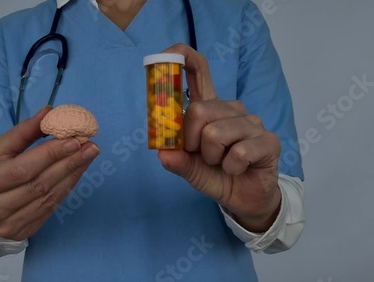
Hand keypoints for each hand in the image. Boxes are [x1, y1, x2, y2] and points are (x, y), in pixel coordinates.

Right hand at [0, 107, 99, 240]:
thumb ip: (23, 132)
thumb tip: (49, 112)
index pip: (23, 169)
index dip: (50, 154)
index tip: (74, 139)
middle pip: (39, 184)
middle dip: (68, 163)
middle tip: (90, 146)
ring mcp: (7, 224)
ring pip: (48, 198)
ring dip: (72, 175)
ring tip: (88, 156)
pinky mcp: (22, 232)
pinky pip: (50, 208)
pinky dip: (66, 188)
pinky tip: (77, 172)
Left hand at [157, 44, 281, 232]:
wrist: (244, 199)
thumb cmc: (216, 175)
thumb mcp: (190, 168)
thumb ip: (177, 158)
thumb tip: (163, 152)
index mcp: (210, 108)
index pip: (199, 71)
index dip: (183, 58)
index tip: (167, 54)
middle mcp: (231, 108)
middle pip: (199, 110)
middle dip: (192, 141)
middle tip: (202, 155)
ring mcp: (252, 122)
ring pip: (216, 133)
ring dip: (211, 158)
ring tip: (221, 163)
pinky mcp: (268, 140)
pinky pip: (238, 152)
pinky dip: (230, 168)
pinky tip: (238, 169)